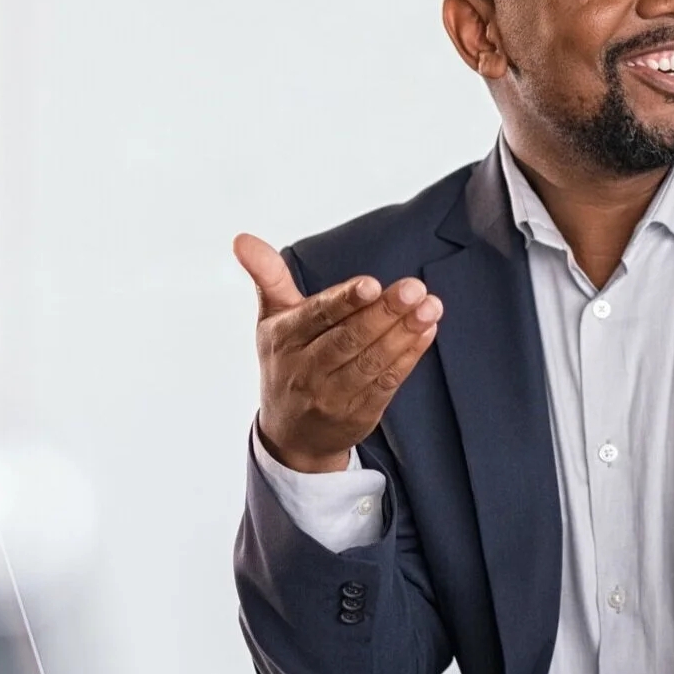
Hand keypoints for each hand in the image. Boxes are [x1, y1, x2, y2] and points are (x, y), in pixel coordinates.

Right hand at [235, 232, 442, 473]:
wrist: (290, 434)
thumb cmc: (286, 361)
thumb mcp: (272, 319)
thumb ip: (268, 276)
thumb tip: (242, 238)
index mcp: (284, 338)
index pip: (317, 316)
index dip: (345, 301)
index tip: (372, 284)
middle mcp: (305, 369)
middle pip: (349, 338)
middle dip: (384, 313)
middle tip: (414, 289)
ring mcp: (333, 395)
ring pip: (372, 361)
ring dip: (404, 333)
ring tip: (430, 307)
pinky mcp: (359, 413)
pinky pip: (387, 382)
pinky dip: (410, 357)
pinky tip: (426, 332)